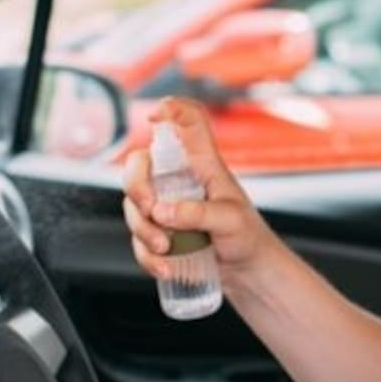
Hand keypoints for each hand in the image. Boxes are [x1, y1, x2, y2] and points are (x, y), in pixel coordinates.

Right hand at [123, 97, 277, 281]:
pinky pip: (137, 239)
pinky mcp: (160, 234)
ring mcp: (166, 207)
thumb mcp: (231, 220)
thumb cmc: (248, 237)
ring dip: (142, 230)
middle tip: (150, 210)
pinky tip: (165, 268)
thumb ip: (198, 213)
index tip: (157, 115)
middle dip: (135, 187)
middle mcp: (178, 181)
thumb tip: (162, 212)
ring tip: (167, 250)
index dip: (172, 109)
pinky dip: (146, 255)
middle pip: (139, 165)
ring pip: (132, 206)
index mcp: (202, 164)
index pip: (189, 123)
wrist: (247, 273)